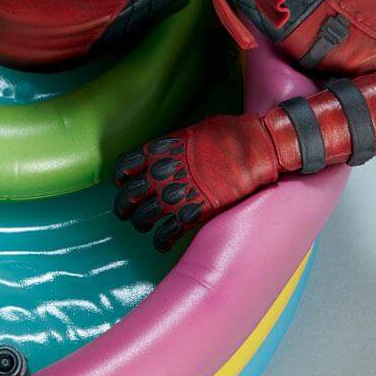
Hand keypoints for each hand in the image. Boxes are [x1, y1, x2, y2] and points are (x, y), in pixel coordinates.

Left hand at [113, 114, 280, 251]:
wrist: (254, 148)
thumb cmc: (230, 133)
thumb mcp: (194, 131)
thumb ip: (177, 145)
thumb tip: (175, 151)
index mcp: (159, 150)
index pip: (126, 165)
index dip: (121, 177)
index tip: (121, 183)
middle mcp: (160, 173)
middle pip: (129, 195)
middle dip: (123, 206)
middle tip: (124, 213)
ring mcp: (174, 195)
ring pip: (143, 217)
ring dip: (140, 224)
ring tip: (142, 227)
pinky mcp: (192, 214)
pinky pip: (166, 234)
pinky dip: (161, 241)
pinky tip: (162, 244)